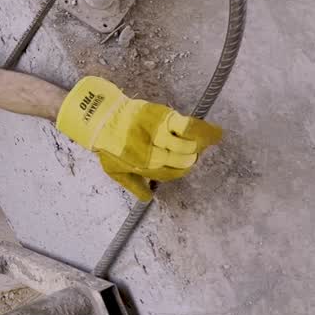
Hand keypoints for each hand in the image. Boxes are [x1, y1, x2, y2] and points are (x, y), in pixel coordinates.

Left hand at [55, 76, 221, 200]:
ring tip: (200, 142)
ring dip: (197, 146)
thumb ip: (134, 185)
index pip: (172, 174)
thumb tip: (149, 198)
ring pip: (189, 146)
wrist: (100, 117)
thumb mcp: (116, 169)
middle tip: (191, 151)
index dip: (180, 170)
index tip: (184, 164)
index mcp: (143, 167)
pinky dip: (202, 130)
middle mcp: (153, 153)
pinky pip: (188, 126)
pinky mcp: (163, 116)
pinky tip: (214, 134)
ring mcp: (158, 134)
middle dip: (190, 158)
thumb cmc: (108, 144)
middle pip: (184, 162)